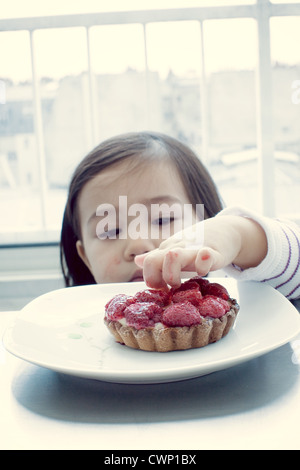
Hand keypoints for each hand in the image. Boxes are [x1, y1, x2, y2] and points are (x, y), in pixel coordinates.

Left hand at [135, 215, 266, 288]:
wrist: (225, 230)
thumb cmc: (198, 244)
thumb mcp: (175, 249)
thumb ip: (158, 258)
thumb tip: (137, 260)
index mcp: (167, 250)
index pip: (148, 263)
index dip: (151, 280)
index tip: (163, 289)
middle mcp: (177, 248)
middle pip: (153, 261)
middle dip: (157, 280)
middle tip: (171, 288)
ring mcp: (194, 249)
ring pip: (172, 256)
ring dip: (172, 275)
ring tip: (182, 284)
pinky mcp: (214, 253)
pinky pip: (205, 256)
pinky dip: (202, 264)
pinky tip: (203, 270)